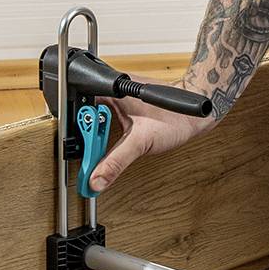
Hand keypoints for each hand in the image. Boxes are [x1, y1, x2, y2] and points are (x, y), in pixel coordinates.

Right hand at [87, 97, 217, 192]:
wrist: (196, 114)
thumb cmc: (175, 117)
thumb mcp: (141, 142)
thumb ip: (116, 161)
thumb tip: (97, 179)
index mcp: (111, 90)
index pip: (78, 106)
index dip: (72, 128)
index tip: (74, 149)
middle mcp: (112, 92)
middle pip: (83, 115)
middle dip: (84, 136)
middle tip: (86, 155)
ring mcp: (118, 100)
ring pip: (93, 120)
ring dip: (94, 136)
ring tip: (95, 150)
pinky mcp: (124, 109)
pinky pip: (105, 122)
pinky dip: (104, 135)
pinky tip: (107, 144)